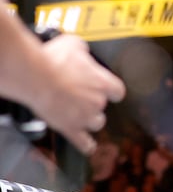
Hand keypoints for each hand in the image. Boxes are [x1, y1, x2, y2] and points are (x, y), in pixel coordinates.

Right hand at [26, 34, 124, 153]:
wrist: (36, 77)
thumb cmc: (54, 60)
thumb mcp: (74, 45)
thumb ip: (83, 50)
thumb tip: (82, 50)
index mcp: (104, 83)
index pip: (118, 91)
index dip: (112, 91)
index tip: (109, 90)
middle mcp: (98, 102)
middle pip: (103, 107)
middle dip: (93, 102)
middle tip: (79, 95)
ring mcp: (85, 117)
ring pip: (96, 123)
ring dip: (90, 119)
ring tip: (79, 113)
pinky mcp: (69, 128)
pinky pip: (83, 142)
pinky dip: (86, 145)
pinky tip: (89, 146)